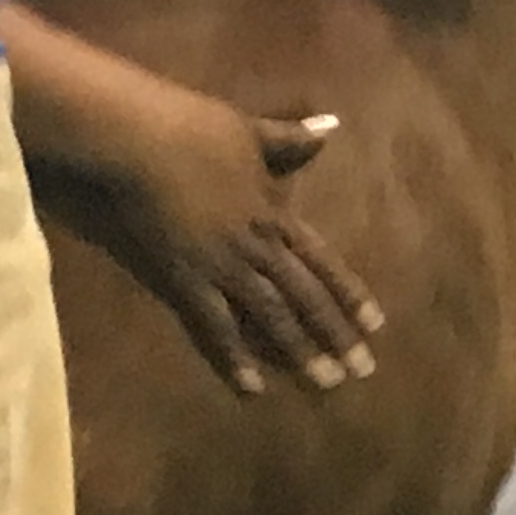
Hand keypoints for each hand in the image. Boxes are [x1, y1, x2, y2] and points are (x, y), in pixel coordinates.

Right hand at [90, 101, 381, 395]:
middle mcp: (257, 246)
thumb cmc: (193, 128)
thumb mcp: (250, 130)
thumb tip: (331, 127)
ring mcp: (223, 265)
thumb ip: (290, 139)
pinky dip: (235, 357)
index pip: (322, 260)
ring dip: (299, 351)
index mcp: (274, 213)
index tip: (376, 324)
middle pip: (305, 296)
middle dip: (336, 334)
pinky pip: (215, 325)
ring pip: (271, 316)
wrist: (140, 140)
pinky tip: (252, 387)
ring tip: (325, 384)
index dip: (350, 293)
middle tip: (362, 371)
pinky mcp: (186, 278)